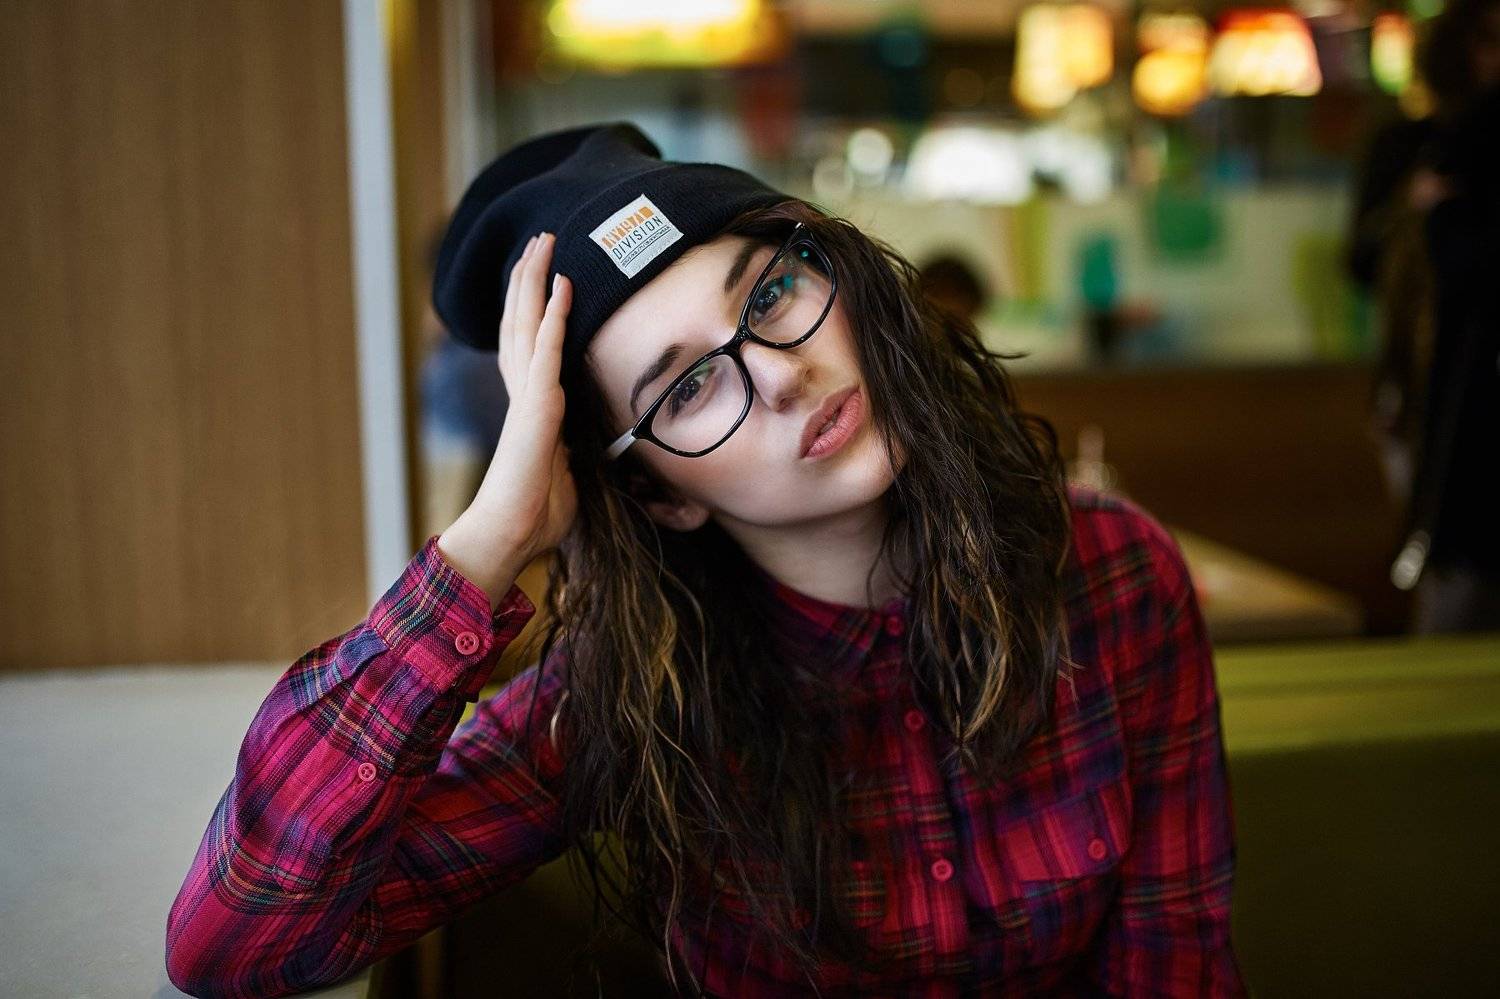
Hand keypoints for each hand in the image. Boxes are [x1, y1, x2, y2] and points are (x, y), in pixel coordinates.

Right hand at [439, 232, 576, 596]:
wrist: (510, 536)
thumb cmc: (536, 516)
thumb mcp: (565, 473)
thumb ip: (570, 451)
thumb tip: (583, 454)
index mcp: (528, 406)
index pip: (527, 343)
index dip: (532, 306)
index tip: (543, 275)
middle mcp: (522, 392)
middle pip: (520, 321)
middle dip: (529, 278)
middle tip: (539, 239)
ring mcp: (527, 397)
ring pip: (528, 324)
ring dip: (537, 280)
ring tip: (544, 243)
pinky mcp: (536, 409)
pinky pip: (547, 352)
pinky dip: (555, 316)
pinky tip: (562, 286)